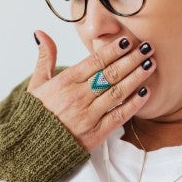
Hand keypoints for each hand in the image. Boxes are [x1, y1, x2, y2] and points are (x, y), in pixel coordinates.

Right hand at [27, 30, 155, 151]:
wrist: (30, 148)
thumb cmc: (35, 114)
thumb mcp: (36, 83)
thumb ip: (44, 57)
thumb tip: (40, 33)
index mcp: (65, 82)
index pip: (95, 61)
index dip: (113, 50)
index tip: (127, 41)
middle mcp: (78, 97)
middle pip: (111, 74)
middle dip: (131, 59)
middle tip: (147, 47)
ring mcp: (88, 115)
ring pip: (118, 92)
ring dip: (136, 77)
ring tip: (151, 64)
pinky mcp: (95, 134)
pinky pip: (118, 116)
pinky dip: (133, 104)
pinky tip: (145, 92)